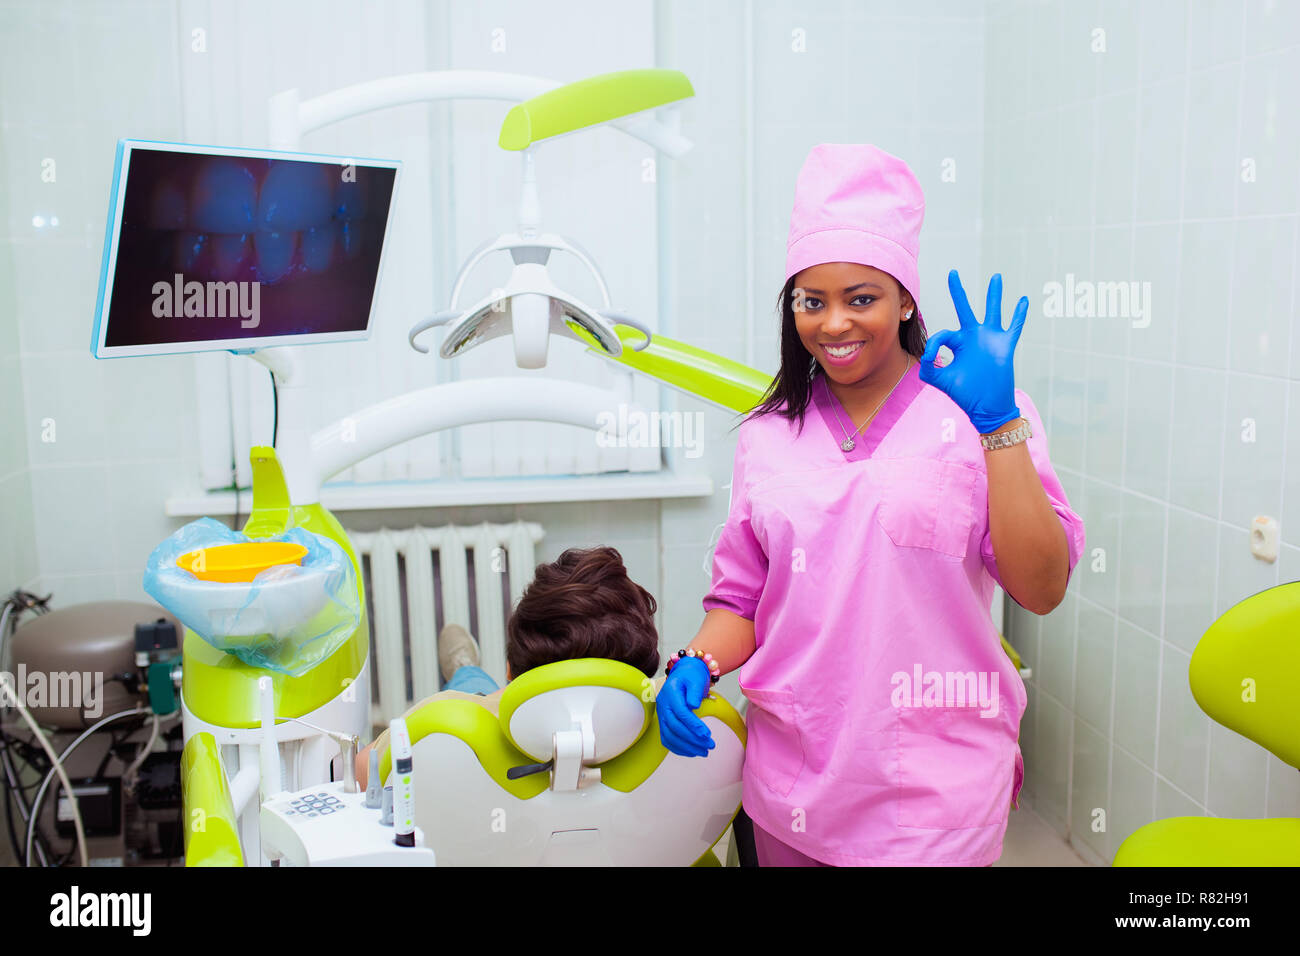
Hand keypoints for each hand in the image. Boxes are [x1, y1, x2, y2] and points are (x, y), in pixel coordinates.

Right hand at [655, 655, 714, 757]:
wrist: (683, 674)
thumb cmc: (691, 676)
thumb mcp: (696, 678)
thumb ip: (695, 691)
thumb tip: (693, 705)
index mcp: (670, 693)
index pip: (680, 712)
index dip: (693, 725)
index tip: (707, 734)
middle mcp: (663, 705)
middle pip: (674, 726)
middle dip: (693, 739)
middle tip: (710, 745)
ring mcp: (661, 715)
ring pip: (669, 736)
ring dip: (687, 747)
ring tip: (704, 752)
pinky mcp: (663, 723)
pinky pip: (667, 739)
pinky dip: (679, 748)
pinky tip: (693, 752)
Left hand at [919, 270, 1025, 433]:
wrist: (986, 407)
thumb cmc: (965, 394)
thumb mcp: (941, 380)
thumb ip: (929, 368)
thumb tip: (927, 354)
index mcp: (957, 344)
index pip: (942, 334)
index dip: (933, 344)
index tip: (931, 356)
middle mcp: (973, 337)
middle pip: (964, 309)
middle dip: (957, 291)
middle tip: (952, 273)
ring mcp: (990, 339)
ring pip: (992, 310)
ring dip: (994, 294)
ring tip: (995, 276)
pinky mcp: (1005, 345)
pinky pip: (1014, 326)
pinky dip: (1019, 314)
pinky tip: (1023, 300)